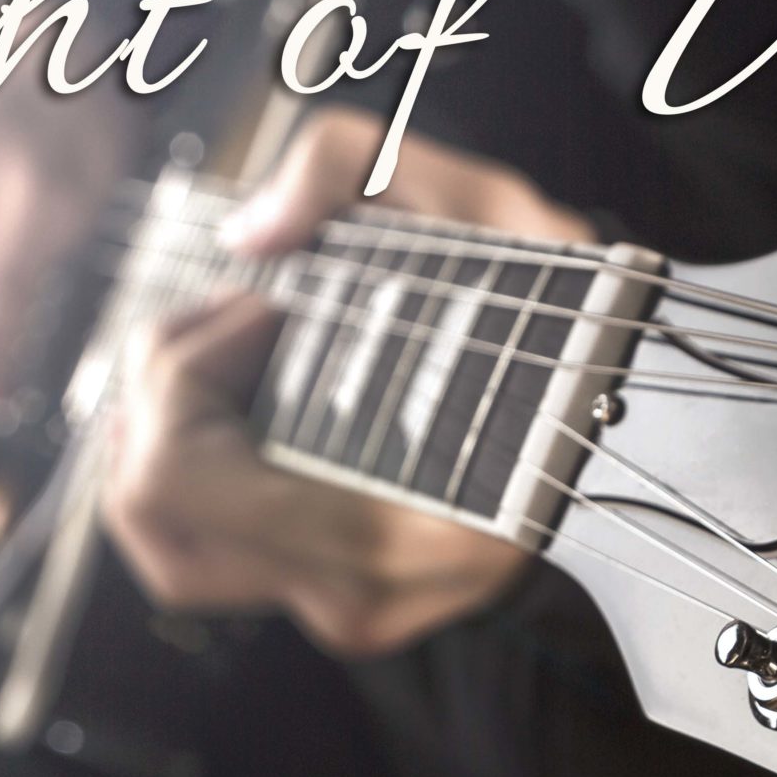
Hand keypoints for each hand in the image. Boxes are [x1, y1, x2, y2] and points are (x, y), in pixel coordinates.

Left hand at [103, 107, 595, 654]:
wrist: (630, 420)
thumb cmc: (565, 320)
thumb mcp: (482, 202)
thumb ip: (344, 164)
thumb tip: (251, 236)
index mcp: (394, 523)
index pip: (177, 476)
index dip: (182, 367)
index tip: (261, 303)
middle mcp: (363, 592)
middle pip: (145, 513)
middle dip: (155, 394)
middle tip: (228, 322)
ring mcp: (352, 612)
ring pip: (163, 549)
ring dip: (163, 440)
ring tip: (230, 362)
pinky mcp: (345, 609)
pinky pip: (213, 556)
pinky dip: (199, 475)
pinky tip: (250, 409)